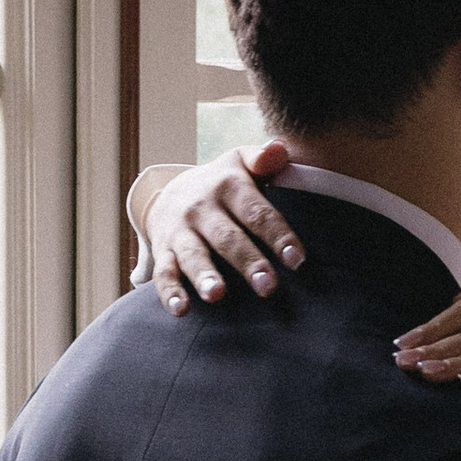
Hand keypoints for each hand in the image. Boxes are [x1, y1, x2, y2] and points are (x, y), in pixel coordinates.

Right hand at [141, 142, 304, 316]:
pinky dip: (170, 293)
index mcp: (228, 186)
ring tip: (217, 295)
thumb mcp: (239, 162)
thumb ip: (262, 158)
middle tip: (268, 286)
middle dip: (247, 261)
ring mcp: (180, 231)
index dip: (277, 235)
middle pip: (227, 237)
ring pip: (193, 255)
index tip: (296, 259)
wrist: (170, 191)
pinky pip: (164, 273)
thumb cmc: (222, 183)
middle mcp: (202, 208)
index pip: (256, 212)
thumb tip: (279, 150)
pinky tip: (182, 310)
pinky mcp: (163, 251)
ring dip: (204, 275)